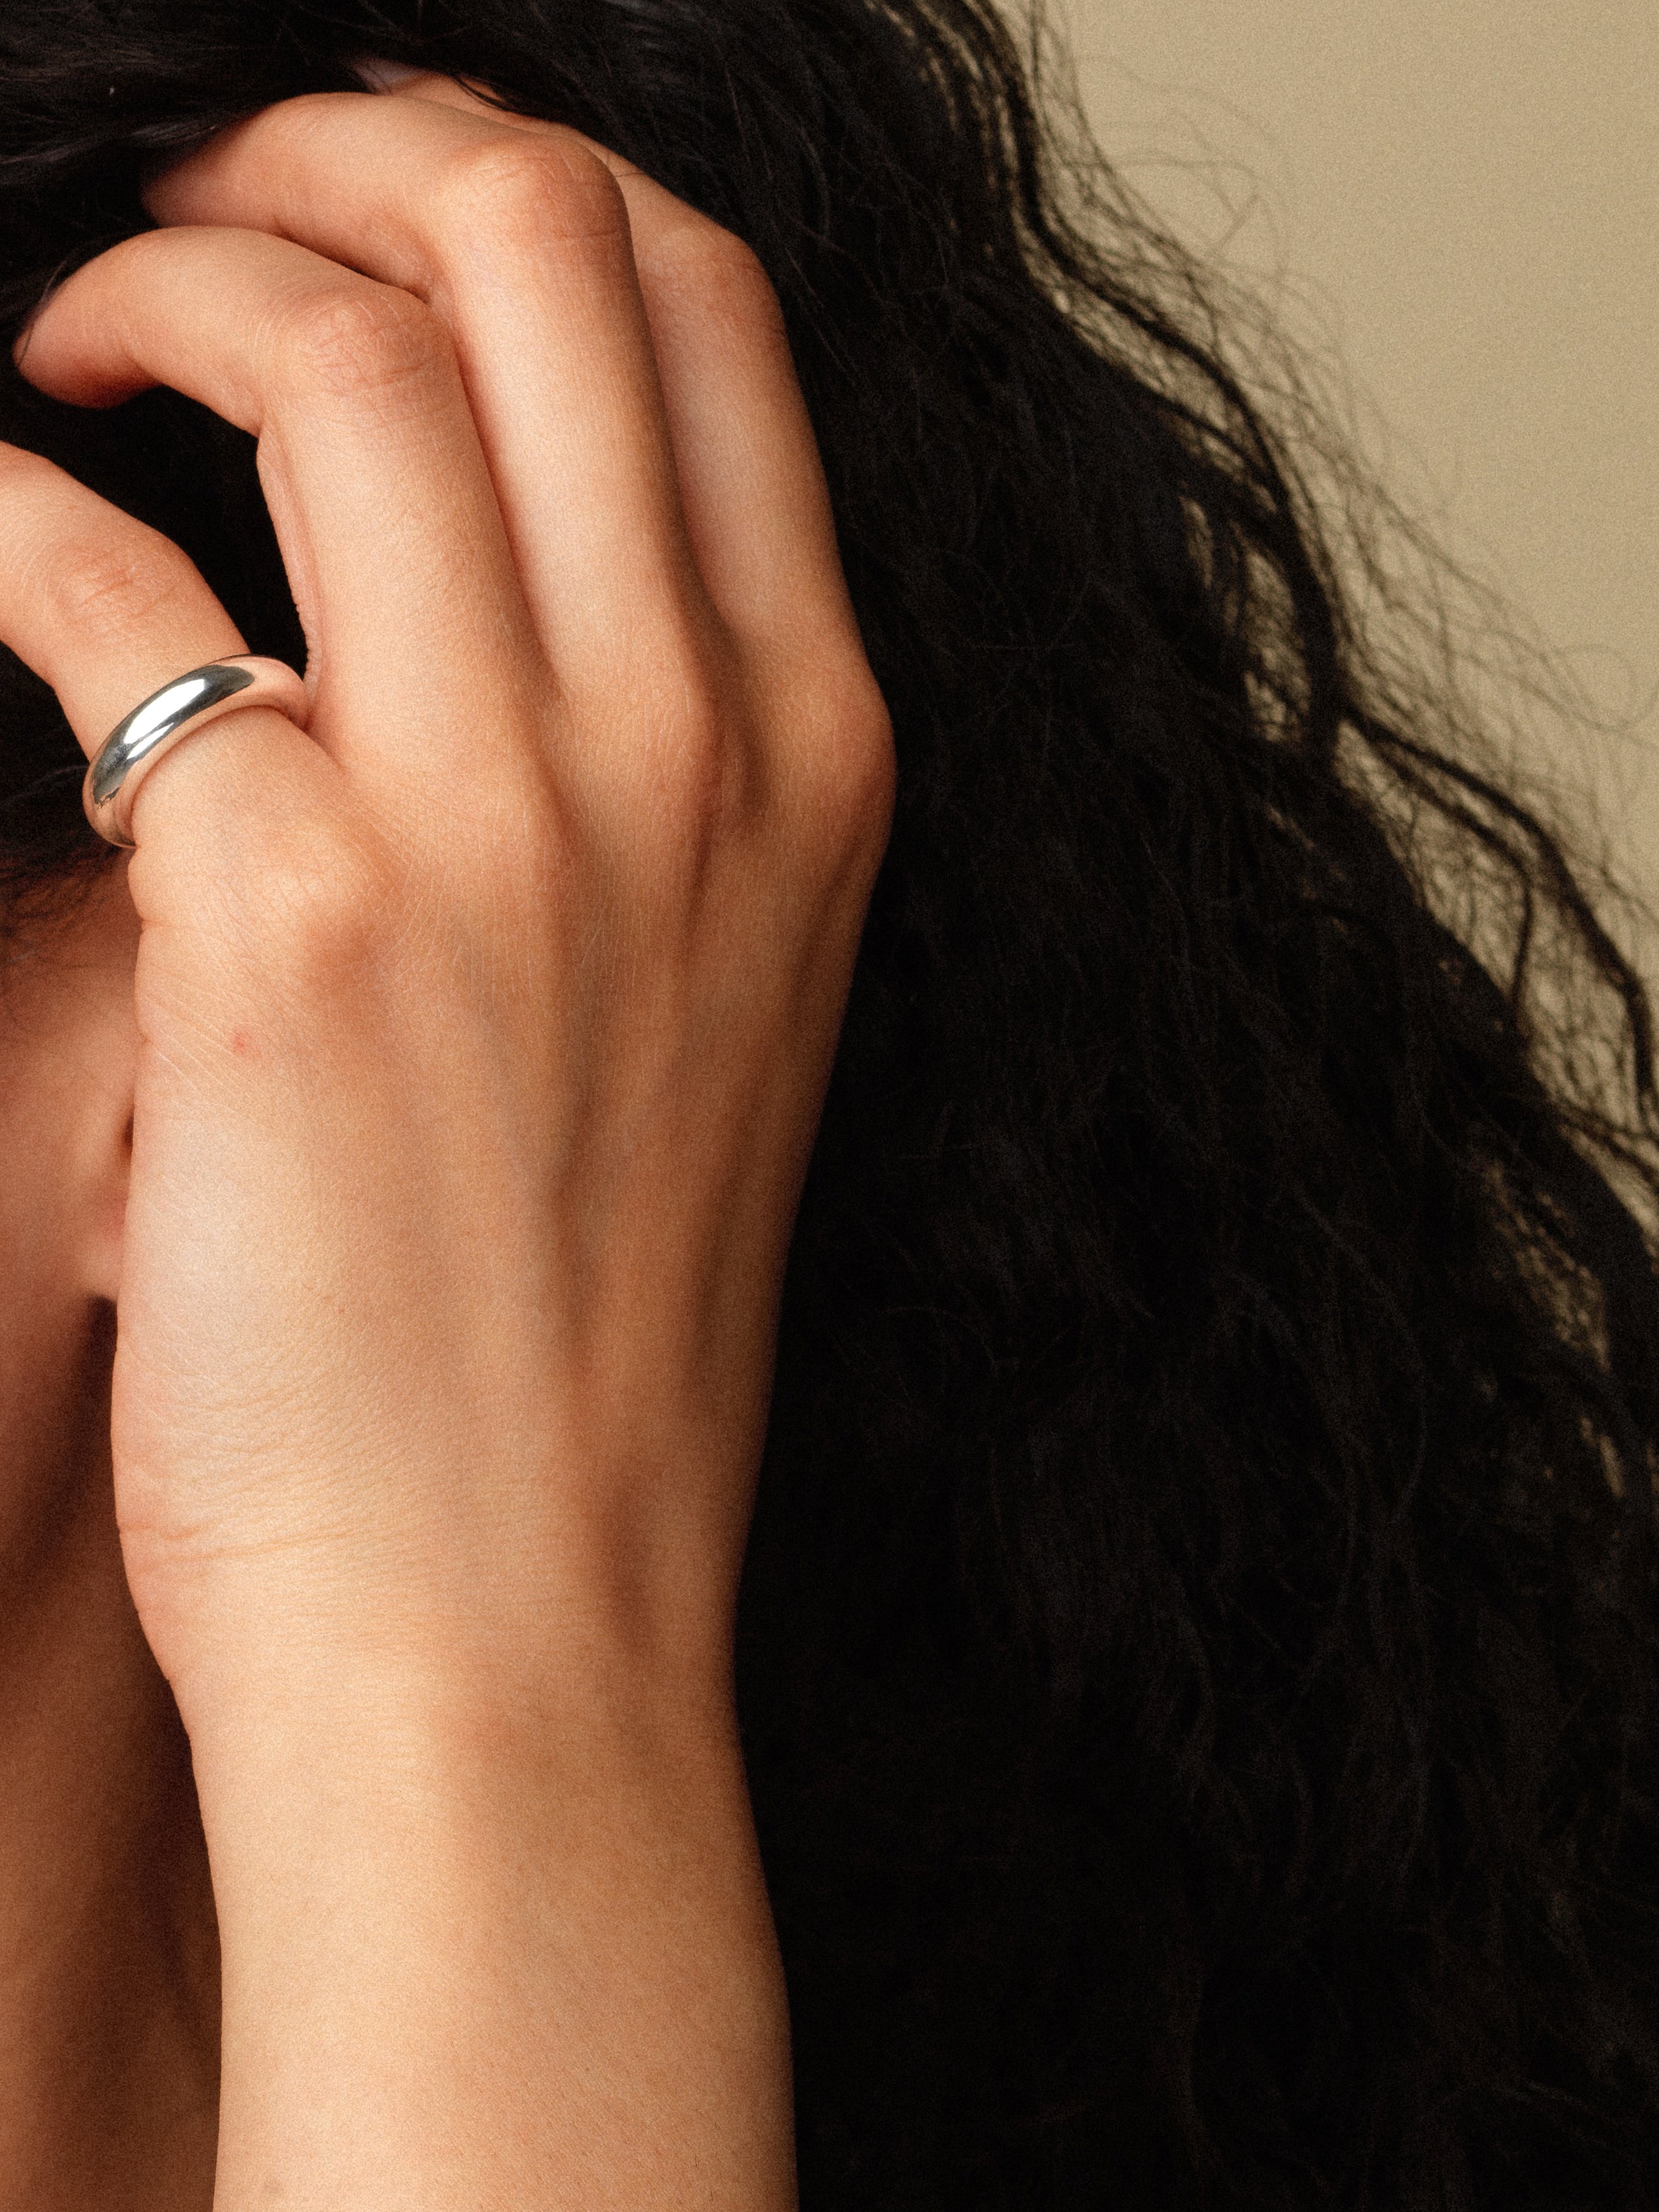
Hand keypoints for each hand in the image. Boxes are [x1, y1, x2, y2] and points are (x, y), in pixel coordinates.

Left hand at [3, 76, 889, 2204]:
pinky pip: (111, 582)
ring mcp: (516, 822)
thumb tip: (474, 549)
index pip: (704, 315)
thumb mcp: (710, 991)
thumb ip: (647, 752)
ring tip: (70, 342)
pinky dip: (6, 497)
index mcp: (812, 751)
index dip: (516, 184)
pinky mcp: (293, 920)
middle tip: (206, 221)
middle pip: (545, 247)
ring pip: (345, 350)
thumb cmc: (588, 1320)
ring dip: (165, 278)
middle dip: (349, 150)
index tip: (375, 217)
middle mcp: (696, 748)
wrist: (521, 1608)